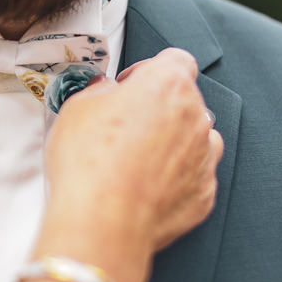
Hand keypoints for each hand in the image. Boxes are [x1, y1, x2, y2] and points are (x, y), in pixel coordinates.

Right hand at [37, 49, 222, 281]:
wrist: (102, 222)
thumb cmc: (89, 162)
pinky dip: (176, 177)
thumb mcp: (77, 109)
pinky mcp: (204, 194)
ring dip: (173, 141)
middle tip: (124, 124)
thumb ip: (99, 92)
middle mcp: (195, 116)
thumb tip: (105, 92)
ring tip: (136, 158)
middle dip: (159, 107)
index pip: (176, 60)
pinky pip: (194, 175)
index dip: (150, 69)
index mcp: (167, 84)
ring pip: (196, 137)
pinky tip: (145, 185)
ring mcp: (204, 157)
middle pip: (186, 100)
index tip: (130, 85)